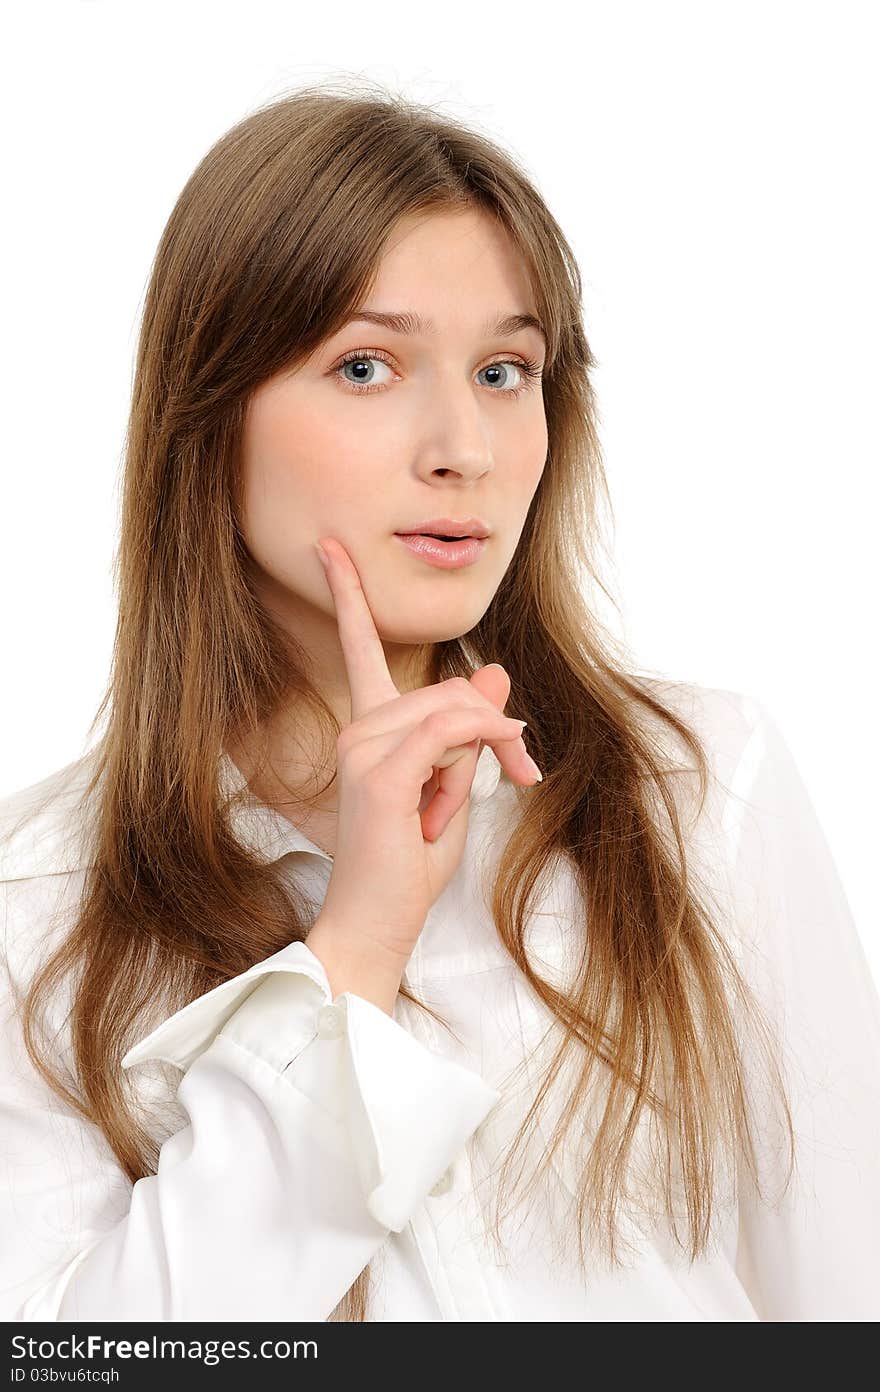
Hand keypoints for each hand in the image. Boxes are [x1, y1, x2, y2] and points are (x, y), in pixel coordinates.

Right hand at [310, 535, 540, 965]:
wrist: (376, 922)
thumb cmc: (409, 865)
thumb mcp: (454, 786)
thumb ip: (469, 730)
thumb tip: (493, 670)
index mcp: (369, 728)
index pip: (359, 648)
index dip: (348, 595)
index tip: (329, 548)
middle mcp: (358, 728)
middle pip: (450, 688)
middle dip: (498, 728)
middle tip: (521, 771)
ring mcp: (361, 747)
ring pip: (455, 708)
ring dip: (488, 753)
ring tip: (459, 809)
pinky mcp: (378, 771)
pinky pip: (450, 731)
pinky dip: (482, 748)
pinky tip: (497, 771)